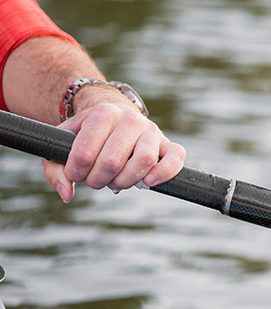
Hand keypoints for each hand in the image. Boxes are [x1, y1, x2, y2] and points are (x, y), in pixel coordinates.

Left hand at [42, 87, 184, 202]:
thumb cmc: (87, 136)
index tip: (75, 174)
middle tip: (95, 180)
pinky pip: (175, 158)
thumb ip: (56, 170)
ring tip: (115, 182)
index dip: (76, 173)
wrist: (113, 117)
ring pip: (142, 161)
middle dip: (98, 180)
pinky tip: (148, 182)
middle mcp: (129, 118)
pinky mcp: (168, 144)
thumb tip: (67, 194)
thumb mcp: (64, 145)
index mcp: (102, 113)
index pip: (85, 154)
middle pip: (112, 161)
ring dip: (125, 181)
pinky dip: (163, 172)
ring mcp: (151, 130)